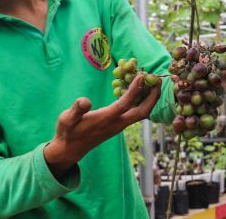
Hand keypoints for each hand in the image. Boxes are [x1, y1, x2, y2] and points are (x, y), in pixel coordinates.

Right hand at [44, 75, 161, 177]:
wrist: (70, 149)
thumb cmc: (68, 132)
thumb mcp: (66, 120)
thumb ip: (76, 110)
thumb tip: (84, 101)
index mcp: (106, 119)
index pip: (125, 104)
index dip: (135, 89)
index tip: (142, 75)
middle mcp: (116, 124)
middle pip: (142, 112)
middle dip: (153, 97)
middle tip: (159, 80)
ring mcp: (119, 126)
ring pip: (141, 114)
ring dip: (149, 99)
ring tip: (153, 82)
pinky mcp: (118, 126)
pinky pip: (135, 113)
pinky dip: (141, 102)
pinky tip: (140, 91)